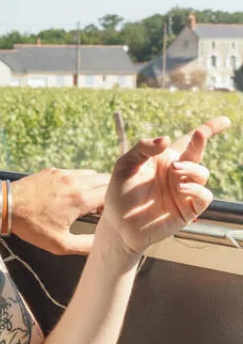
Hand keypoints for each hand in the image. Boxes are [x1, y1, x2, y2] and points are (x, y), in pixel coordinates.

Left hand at [11, 168, 108, 254]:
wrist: (6, 206)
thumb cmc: (32, 226)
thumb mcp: (60, 244)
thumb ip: (86, 245)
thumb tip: (102, 244)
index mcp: (80, 198)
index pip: (112, 193)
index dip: (116, 204)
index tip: (110, 214)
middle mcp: (74, 181)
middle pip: (105, 180)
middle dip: (109, 193)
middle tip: (102, 208)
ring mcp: (63, 173)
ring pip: (91, 174)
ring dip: (96, 185)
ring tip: (88, 202)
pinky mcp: (53, 171)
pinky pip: (75, 172)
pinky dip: (80, 181)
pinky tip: (72, 194)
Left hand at [98, 116, 230, 258]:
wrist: (119, 223)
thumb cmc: (120, 192)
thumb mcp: (125, 164)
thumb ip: (143, 148)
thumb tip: (166, 139)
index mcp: (164, 159)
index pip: (187, 141)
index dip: (208, 129)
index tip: (225, 120)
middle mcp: (177, 173)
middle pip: (197, 153)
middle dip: (201, 142)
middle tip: (199, 134)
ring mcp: (184, 191)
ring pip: (202, 173)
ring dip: (191, 168)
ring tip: (175, 169)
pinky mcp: (188, 209)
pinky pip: (204, 196)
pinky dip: (196, 189)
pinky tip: (181, 187)